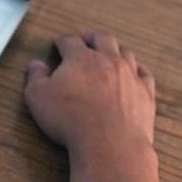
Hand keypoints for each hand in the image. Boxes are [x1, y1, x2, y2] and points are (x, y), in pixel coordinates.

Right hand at [23, 31, 155, 165]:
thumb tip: (36, 64)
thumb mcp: (38, 98)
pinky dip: (138, 69)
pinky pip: (144, 74)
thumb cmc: (70, 119)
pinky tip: (135, 72)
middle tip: (85, 39)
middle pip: (102, 39)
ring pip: (125, 53)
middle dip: (92, 37)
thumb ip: (35, 78)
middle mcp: (108, 60)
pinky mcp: (145, 93)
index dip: (62, 41)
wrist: (109, 144)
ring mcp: (130, 75)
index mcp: (81, 58)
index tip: (58, 43)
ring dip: (116, 50)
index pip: (70, 41)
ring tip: (110, 53)